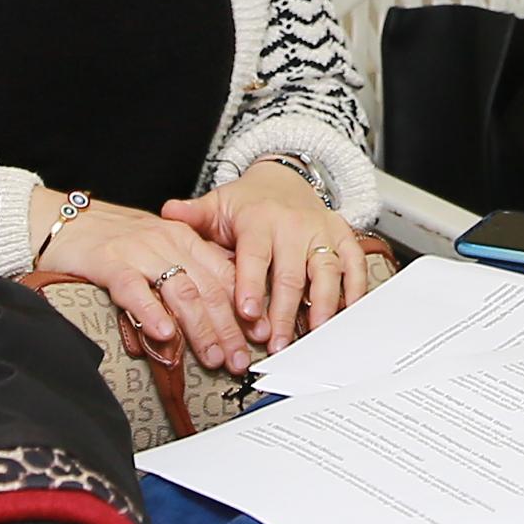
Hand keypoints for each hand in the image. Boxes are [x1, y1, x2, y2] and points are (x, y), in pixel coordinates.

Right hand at [36, 198, 250, 372]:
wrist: (64, 220)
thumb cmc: (112, 238)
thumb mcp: (159, 246)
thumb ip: (186, 269)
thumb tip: (218, 305)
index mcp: (184, 238)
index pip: (224, 275)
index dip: (245, 307)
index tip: (258, 335)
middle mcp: (167, 242)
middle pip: (209, 289)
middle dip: (229, 329)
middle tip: (240, 359)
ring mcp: (139, 251)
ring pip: (181, 292)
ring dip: (201, 329)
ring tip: (212, 357)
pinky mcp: (109, 262)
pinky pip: (135, 290)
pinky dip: (152, 313)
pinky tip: (164, 334)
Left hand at [169, 160, 364, 353]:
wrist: (284, 179)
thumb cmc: (248, 202)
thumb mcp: (216, 204)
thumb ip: (193, 214)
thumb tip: (168, 212)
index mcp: (260, 219)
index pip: (255, 256)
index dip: (252, 286)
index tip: (248, 314)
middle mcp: (294, 225)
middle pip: (291, 274)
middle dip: (284, 313)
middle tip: (276, 343)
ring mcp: (322, 232)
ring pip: (326, 272)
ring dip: (321, 307)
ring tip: (313, 334)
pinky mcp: (343, 237)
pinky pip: (355, 265)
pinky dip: (355, 290)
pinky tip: (346, 315)